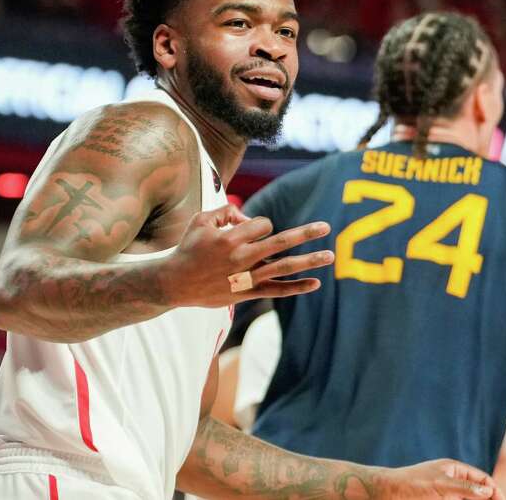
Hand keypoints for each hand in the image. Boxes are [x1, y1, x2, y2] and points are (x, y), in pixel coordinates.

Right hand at [169, 204, 333, 307]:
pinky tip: (315, 283)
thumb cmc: (189, 248)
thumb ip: (226, 212)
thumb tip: (250, 218)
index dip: (259, 224)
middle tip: (327, 227)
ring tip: (330, 256)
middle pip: (281, 242)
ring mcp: (246, 277)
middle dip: (305, 233)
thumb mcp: (201, 221)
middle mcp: (242, 258)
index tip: (246, 230)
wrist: (174, 283)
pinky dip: (296, 287)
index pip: (262, 224)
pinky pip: (276, 291)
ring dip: (309, 261)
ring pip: (284, 267)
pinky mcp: (247, 293)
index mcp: (231, 238)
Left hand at [379, 459, 504, 499]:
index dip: (495, 491)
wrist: (384, 493)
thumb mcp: (440, 485)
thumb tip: (488, 491)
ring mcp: (445, 494)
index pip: (482, 479)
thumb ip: (465, 488)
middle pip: (478, 493)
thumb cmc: (410, 485)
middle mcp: (451, 481)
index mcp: (454, 469)